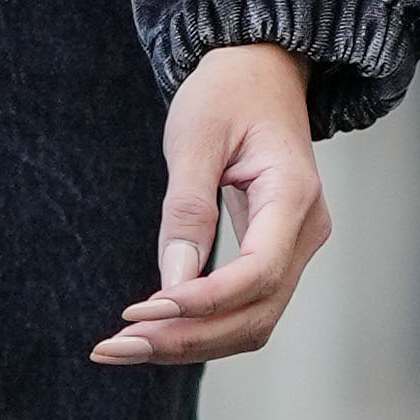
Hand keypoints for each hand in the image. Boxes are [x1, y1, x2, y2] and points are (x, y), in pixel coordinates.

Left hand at [93, 43, 330, 370]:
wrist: (259, 72)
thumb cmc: (228, 93)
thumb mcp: (196, 135)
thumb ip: (188, 208)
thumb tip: (171, 280)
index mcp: (295, 197)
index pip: (257, 274)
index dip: (201, 303)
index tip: (141, 309)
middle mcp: (305, 233)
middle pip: (254, 315)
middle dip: (185, 339)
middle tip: (114, 346)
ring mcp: (294, 250)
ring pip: (250, 324)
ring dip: (188, 343)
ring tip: (121, 347)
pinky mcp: (273, 258)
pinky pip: (242, 308)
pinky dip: (198, 327)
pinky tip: (150, 329)